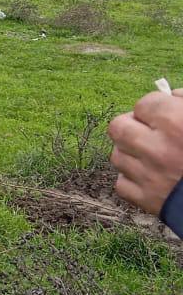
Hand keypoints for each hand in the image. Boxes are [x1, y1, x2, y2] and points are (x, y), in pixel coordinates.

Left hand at [107, 91, 182, 214]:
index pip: (144, 104)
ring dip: (131, 152)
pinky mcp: (146, 200)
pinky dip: (133, 179)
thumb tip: (170, 95)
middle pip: (118, 127)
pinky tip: (151, 176)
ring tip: (151, 154)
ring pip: (117, 155)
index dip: (155, 108)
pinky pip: (122, 183)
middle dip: (132, 126)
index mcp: (176, 123)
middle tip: (147, 130)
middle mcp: (156, 147)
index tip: (163, 113)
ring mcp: (148, 175)